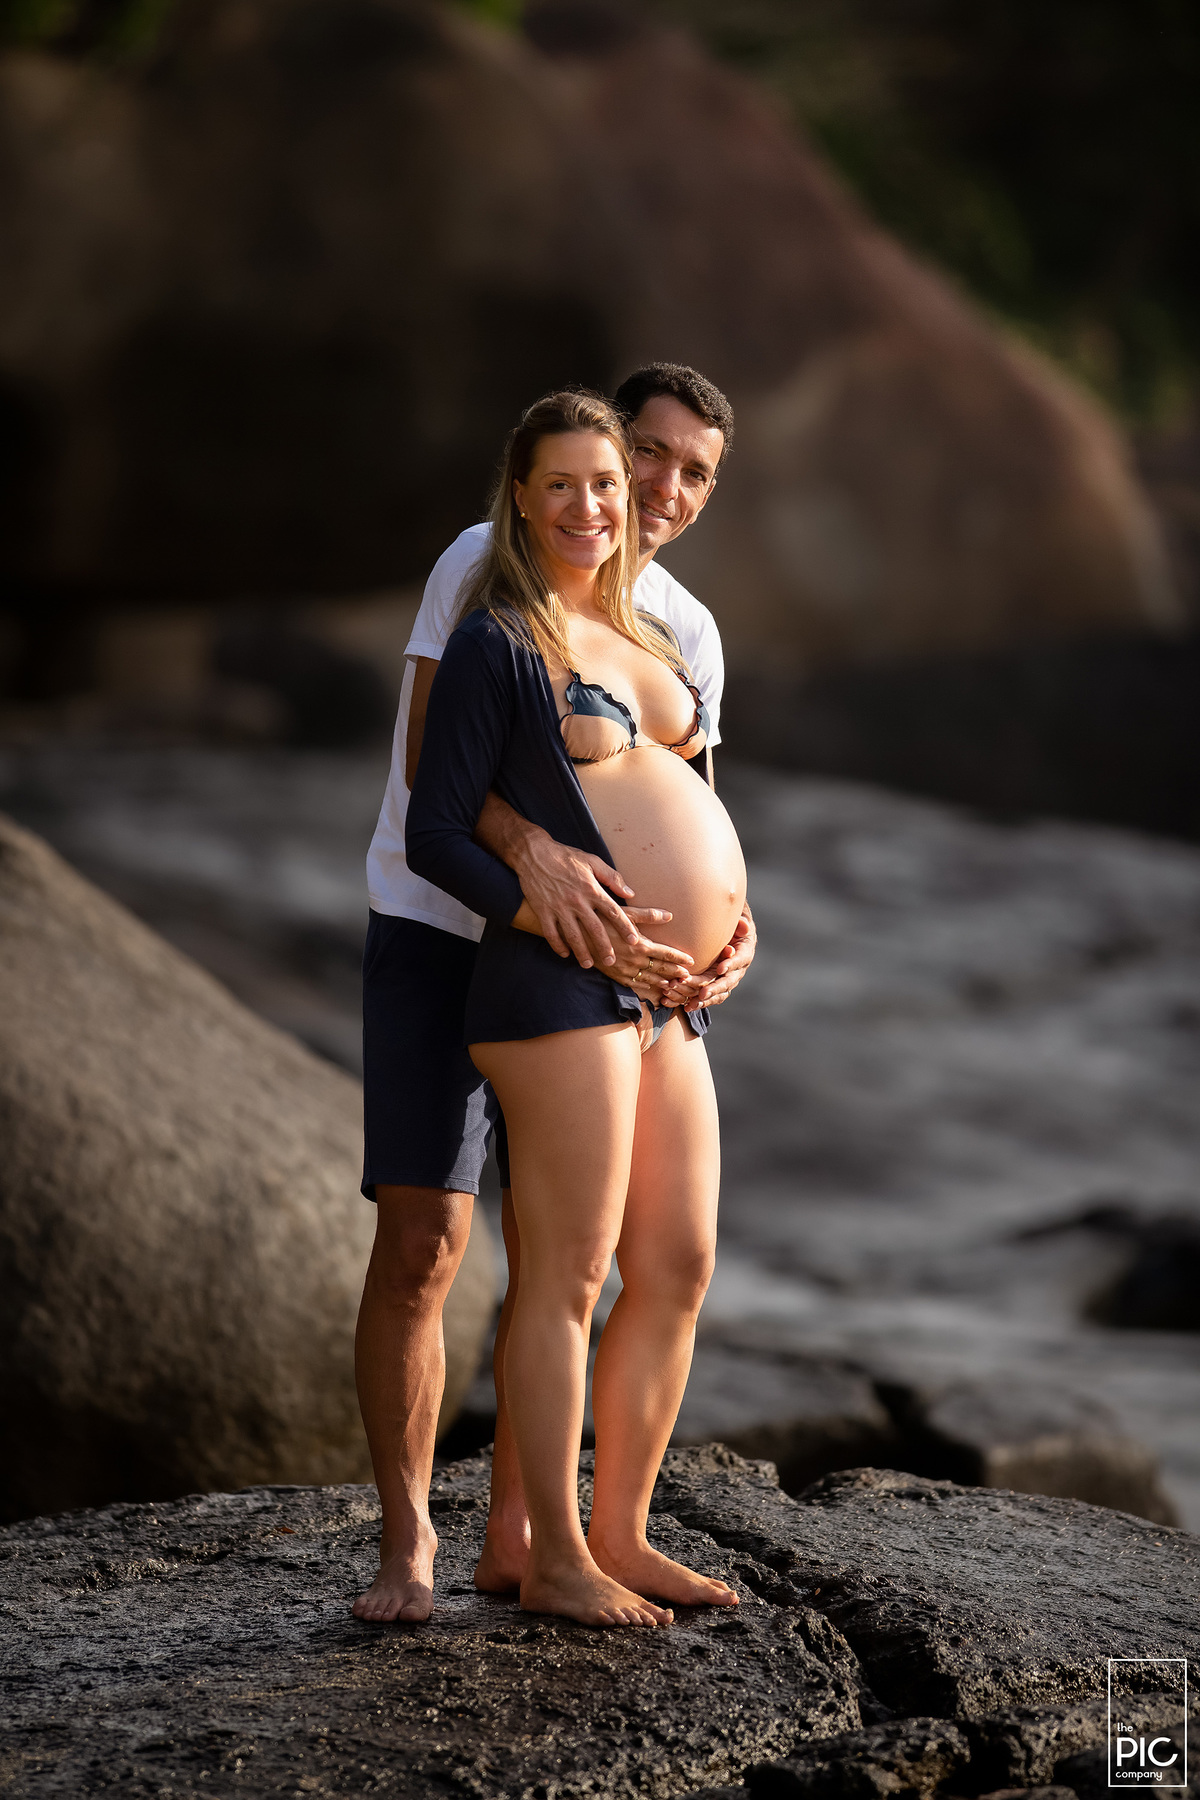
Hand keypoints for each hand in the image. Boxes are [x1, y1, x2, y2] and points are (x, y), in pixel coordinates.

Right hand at [509, 828, 649, 970]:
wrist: (534, 854)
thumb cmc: (565, 856)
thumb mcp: (592, 861)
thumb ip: (612, 878)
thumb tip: (630, 893)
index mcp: (591, 888)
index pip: (613, 911)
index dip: (625, 927)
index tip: (634, 940)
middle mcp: (576, 900)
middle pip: (594, 928)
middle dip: (604, 947)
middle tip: (611, 961)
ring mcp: (558, 907)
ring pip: (573, 935)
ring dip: (581, 952)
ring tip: (588, 964)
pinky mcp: (543, 910)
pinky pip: (551, 933)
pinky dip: (558, 945)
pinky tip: (565, 953)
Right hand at [600, 909, 693, 998]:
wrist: (578, 934)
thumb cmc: (602, 919)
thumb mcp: (626, 913)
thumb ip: (648, 915)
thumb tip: (669, 915)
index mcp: (640, 944)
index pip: (666, 953)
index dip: (680, 958)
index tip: (691, 961)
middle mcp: (635, 960)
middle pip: (661, 968)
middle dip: (676, 973)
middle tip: (688, 977)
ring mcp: (625, 970)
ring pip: (649, 979)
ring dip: (663, 983)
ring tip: (674, 985)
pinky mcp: (615, 976)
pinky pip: (634, 984)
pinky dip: (645, 987)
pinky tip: (651, 988)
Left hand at [661, 904, 755, 1010]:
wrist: (731, 936)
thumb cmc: (733, 926)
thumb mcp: (739, 921)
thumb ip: (741, 923)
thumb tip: (742, 924)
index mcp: (744, 954)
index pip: (739, 961)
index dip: (730, 965)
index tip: (720, 968)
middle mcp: (737, 970)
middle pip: (727, 982)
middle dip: (715, 988)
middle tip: (702, 992)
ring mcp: (726, 980)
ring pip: (718, 994)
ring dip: (704, 1000)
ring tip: (691, 1003)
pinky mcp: (716, 985)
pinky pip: (708, 997)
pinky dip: (697, 1002)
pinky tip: (685, 1006)